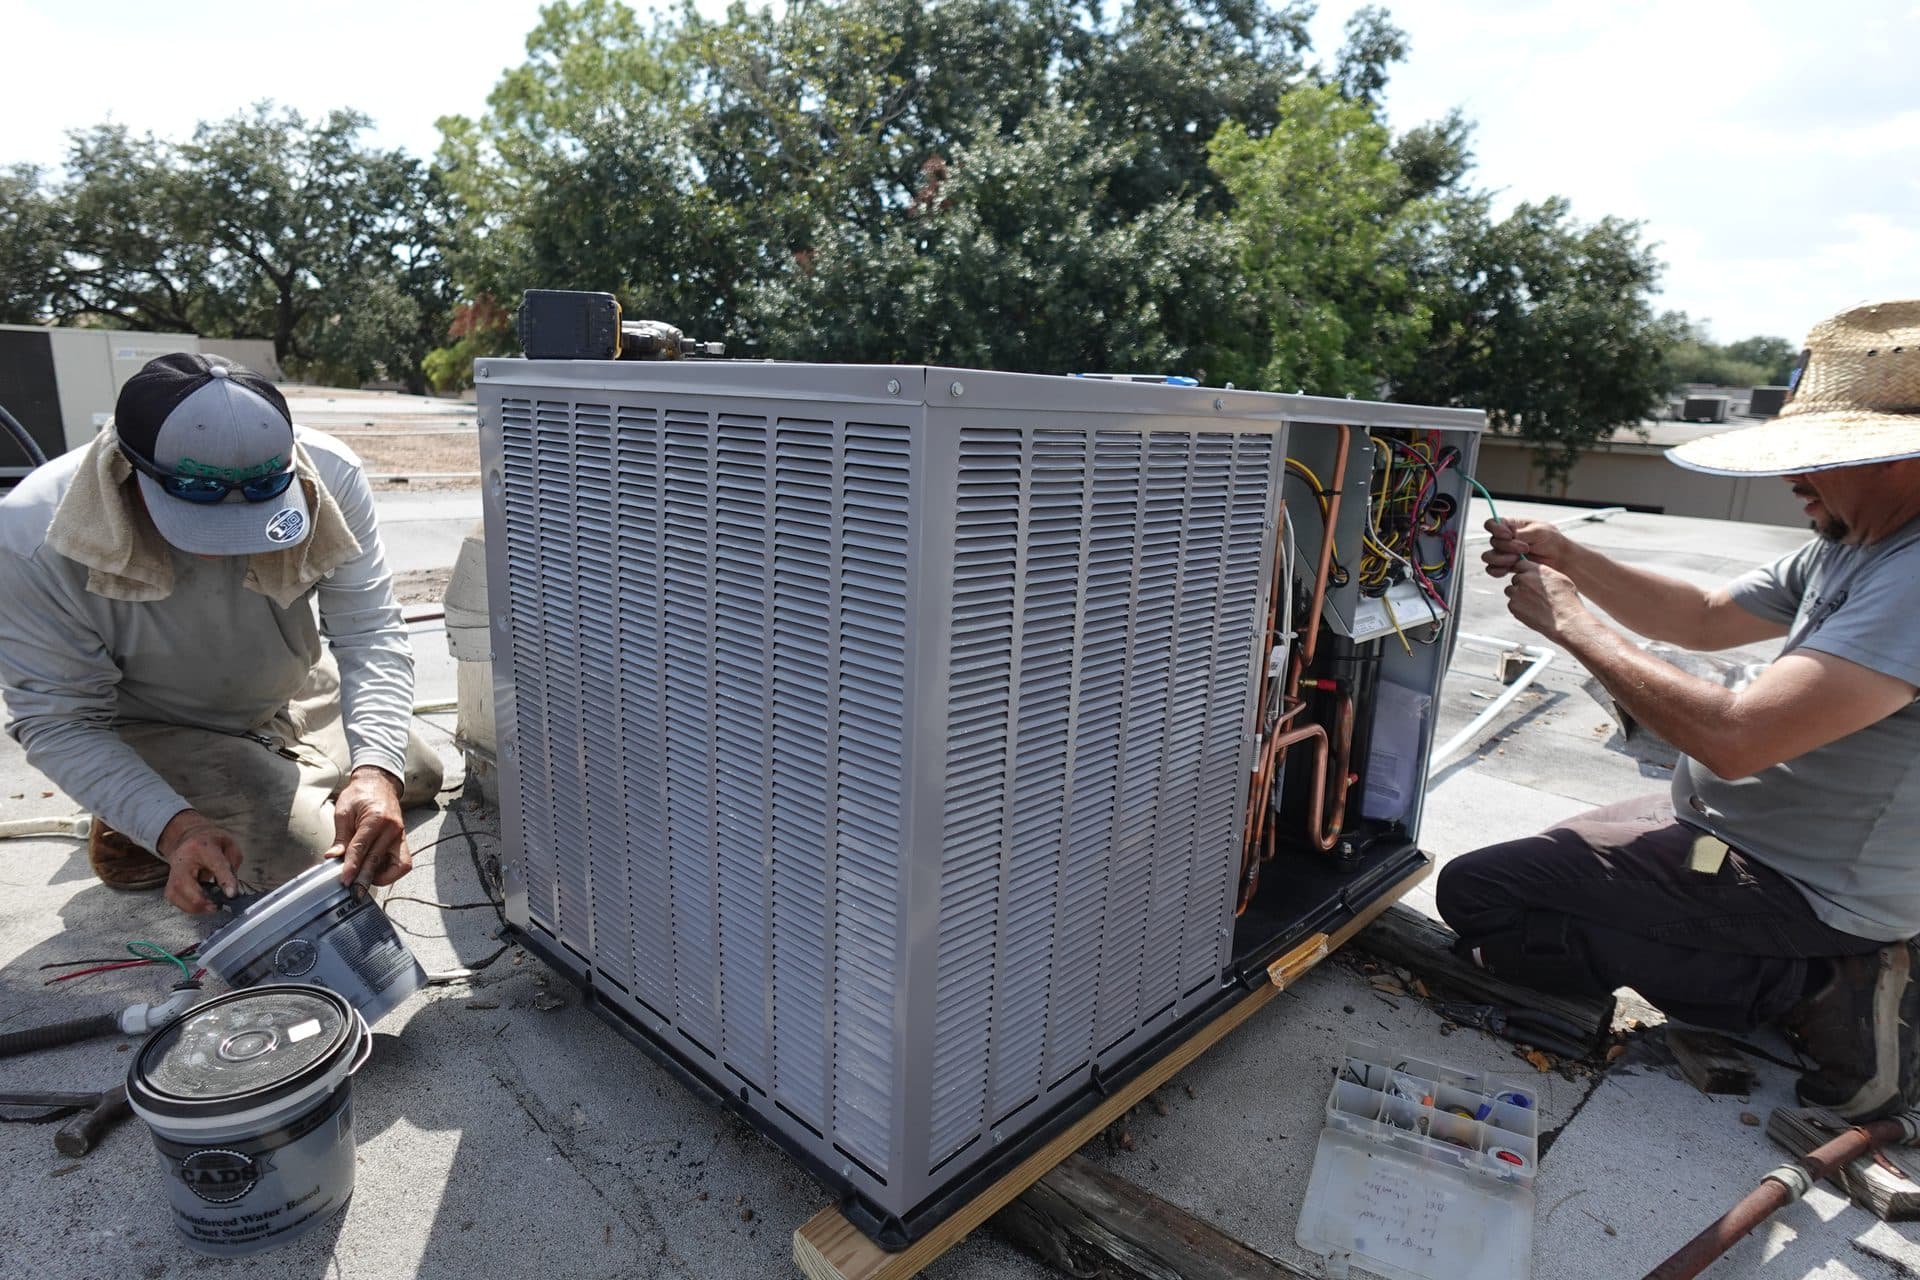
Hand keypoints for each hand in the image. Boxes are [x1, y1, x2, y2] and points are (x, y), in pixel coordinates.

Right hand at [157, 810, 243, 914]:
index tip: (232, 894)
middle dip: (202, 900)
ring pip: (176, 895)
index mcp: (203, 847)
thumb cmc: (211, 843)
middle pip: (185, 884)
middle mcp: (183, 859)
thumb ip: (233, 864)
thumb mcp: (229, 846)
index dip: (225, 880)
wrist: (190, 838)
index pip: (215, 865)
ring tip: (211, 906)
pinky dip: (188, 906)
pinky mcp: (169, 884)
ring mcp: (173, 872)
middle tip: (218, 905)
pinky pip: (175, 900)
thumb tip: (232, 887)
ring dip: (195, 906)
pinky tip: (200, 904)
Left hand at [327, 766, 410, 887]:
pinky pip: (402, 862)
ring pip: (399, 865)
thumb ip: (341, 837)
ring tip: (366, 881)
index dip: (351, 866)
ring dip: (383, 877)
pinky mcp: (403, 841)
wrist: (379, 783)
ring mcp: (400, 835)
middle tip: (354, 893)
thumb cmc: (360, 795)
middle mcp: (392, 828)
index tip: (344, 881)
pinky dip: (391, 872)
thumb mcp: (343, 812)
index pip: (362, 848)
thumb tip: (333, 858)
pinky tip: (376, 873)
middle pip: (377, 860)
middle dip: (365, 879)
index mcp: (376, 818)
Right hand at [1482, 517, 1570, 578]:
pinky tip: (1509, 570)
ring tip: (1517, 560)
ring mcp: (1505, 553)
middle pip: (1493, 541)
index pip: (1492, 524)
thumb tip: (1507, 535)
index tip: (1508, 535)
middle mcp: (1505, 539)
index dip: (1495, 529)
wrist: (1559, 559)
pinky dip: (1498, 571)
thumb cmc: (1552, 540)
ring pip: (1489, 556)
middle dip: (1508, 546)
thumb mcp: (1539, 531)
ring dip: (1501, 559)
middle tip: (1525, 549)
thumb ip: (1521, 533)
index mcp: (1511, 525)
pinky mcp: (1507, 567)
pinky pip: (1492, 570)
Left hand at [1503, 559, 1590, 640]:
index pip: (1520, 564)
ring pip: (1510, 591)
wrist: (1566, 620)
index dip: (1523, 572)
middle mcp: (1524, 579)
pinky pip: (1511, 605)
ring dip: (1518, 596)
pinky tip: (1532, 612)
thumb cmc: (1567, 600)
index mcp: (1536, 570)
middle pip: (1515, 579)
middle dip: (1521, 585)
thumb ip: (1544, 573)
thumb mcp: (1560, 579)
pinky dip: (1518, 608)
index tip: (1527, 578)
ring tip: (1533, 604)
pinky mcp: (1513, 607)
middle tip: (1533, 595)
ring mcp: (1516, 593)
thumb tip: (1536, 572)